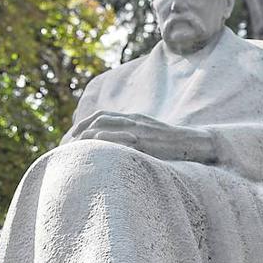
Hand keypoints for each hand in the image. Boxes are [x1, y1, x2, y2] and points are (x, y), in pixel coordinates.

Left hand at [67, 111, 216, 162]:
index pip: (103, 115)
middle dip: (81, 129)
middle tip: (69, 141)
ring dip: (88, 135)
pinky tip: (94, 148)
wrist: (192, 142)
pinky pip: (119, 140)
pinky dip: (104, 141)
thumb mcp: (149, 133)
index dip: (86, 122)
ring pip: (106, 127)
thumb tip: (116, 143)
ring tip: (76, 146)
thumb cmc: (171, 142)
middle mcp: (133, 121)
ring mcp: (138, 131)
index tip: (73, 133)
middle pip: (100, 119)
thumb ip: (132, 134)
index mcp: (133, 118)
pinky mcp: (144, 142)